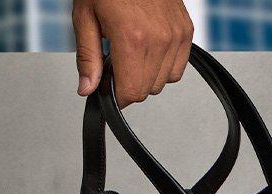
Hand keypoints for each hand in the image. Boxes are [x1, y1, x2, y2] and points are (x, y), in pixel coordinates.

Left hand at [73, 0, 191, 106]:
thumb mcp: (85, 18)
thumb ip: (88, 59)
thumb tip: (87, 89)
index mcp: (132, 38)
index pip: (131, 92)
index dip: (115, 96)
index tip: (107, 87)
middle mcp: (159, 38)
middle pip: (147, 90)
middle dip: (128, 85)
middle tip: (114, 64)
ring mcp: (176, 34)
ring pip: (163, 81)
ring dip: (146, 76)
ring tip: (130, 53)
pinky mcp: (186, 29)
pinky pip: (178, 67)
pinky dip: (163, 65)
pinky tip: (147, 51)